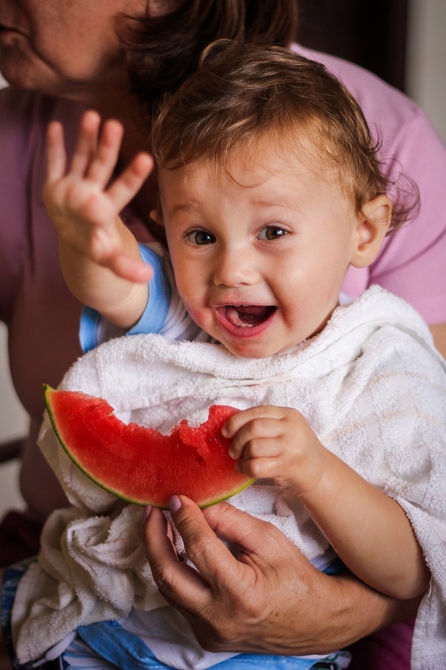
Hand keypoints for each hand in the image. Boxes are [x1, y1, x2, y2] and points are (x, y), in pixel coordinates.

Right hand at [44, 110, 153, 282]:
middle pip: (101, 167)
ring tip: (92, 116)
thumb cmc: (97, 245)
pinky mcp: (56, 185)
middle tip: (116, 125)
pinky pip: (54, 163)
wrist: (78, 236)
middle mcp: (91, 192)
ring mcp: (74, 186)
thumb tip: (147, 278)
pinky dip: (54, 147)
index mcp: (105, 208)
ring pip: (81, 158)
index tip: (147, 159)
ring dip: (85, 138)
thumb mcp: (109, 258)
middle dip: (108, 148)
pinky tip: (55, 126)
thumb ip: (126, 267)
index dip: (133, 176)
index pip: (122, 190)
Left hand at [144, 496, 416, 654]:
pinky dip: (173, 572)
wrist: (314, 621)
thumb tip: (196, 503)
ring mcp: (210, 632)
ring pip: (169, 591)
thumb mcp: (268, 539)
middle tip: (152, 511)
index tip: (176, 497)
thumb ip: (230, 521)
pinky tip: (174, 550)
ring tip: (159, 525)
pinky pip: (180, 601)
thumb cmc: (295, 576)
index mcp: (241, 592)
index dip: (184, 519)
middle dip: (153, 539)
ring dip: (159, 555)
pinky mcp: (206, 636)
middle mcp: (220, 618)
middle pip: (169, 575)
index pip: (199, 549)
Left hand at [223, 405, 325, 491]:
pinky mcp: (287, 466)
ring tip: (242, 461)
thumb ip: (265, 424)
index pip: (257, 411)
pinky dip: (246, 468)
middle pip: (253, 428)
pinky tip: (246, 469)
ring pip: (254, 447)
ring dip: (242, 456)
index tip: (225, 431)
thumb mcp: (285, 429)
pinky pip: (256, 466)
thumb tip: (230, 426)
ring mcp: (291, 447)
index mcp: (288, 414)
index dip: (236, 420)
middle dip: (237, 440)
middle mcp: (291, 428)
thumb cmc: (295, 450)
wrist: (319, 472)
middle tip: (233, 451)